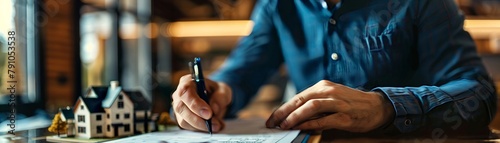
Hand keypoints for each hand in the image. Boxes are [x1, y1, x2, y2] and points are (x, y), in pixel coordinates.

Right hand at [172, 74, 231, 131]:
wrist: (214, 99)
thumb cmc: (216, 91)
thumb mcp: (224, 90)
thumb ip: (221, 97)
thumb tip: (214, 108)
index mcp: (188, 81)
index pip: (185, 91)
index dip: (195, 104)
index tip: (208, 113)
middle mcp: (179, 94)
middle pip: (181, 108)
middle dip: (198, 119)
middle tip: (214, 124)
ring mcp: (178, 108)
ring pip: (183, 121)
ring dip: (201, 126)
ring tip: (216, 126)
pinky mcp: (181, 119)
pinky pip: (187, 127)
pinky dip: (200, 129)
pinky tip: (212, 126)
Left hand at [266, 80, 393, 131]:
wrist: (377, 106)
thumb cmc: (351, 103)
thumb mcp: (331, 98)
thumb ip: (314, 104)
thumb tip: (293, 116)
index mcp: (323, 86)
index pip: (297, 97)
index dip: (282, 108)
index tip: (271, 118)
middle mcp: (329, 91)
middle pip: (300, 100)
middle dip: (283, 112)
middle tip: (272, 123)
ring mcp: (337, 103)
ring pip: (311, 107)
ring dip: (295, 116)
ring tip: (284, 125)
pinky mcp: (344, 116)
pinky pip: (324, 119)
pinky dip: (310, 124)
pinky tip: (301, 128)